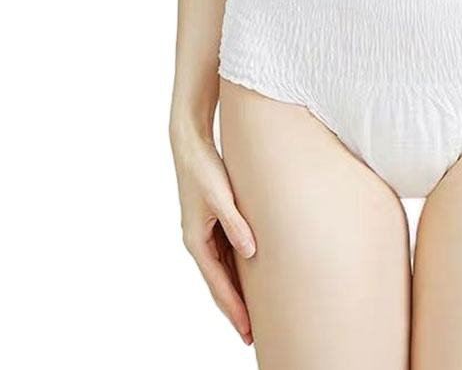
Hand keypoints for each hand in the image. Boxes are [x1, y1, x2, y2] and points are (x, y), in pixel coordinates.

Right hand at [171, 130, 255, 344]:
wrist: (190, 143)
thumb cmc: (204, 168)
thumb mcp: (221, 196)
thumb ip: (236, 224)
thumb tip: (251, 252)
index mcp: (196, 241)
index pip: (218, 285)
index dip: (234, 309)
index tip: (248, 331)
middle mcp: (198, 241)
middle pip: (219, 284)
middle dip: (234, 310)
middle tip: (253, 335)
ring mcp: (204, 233)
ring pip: (223, 272)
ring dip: (236, 293)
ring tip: (253, 314)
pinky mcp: (212, 223)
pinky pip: (226, 255)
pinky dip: (236, 272)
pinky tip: (250, 278)